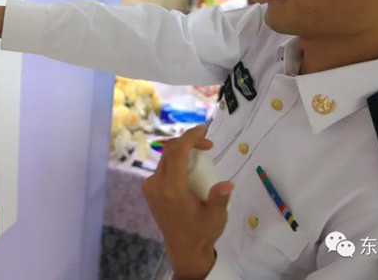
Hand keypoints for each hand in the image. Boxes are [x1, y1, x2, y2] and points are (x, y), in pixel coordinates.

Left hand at [142, 124, 232, 278]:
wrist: (184, 249)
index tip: (203, 129)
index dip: (189, 137)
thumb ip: (219, 198)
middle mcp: (156, 185)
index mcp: (171, 190)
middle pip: (169, 151)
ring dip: (182, 150)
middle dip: (189, 141)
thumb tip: (228, 183)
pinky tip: (189, 165)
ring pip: (165, 158)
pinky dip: (176, 160)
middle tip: (208, 144)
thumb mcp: (215, 217)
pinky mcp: (149, 190)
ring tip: (202, 153)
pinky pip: (162, 167)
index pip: (176, 153)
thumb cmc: (202, 232)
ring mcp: (150, 187)